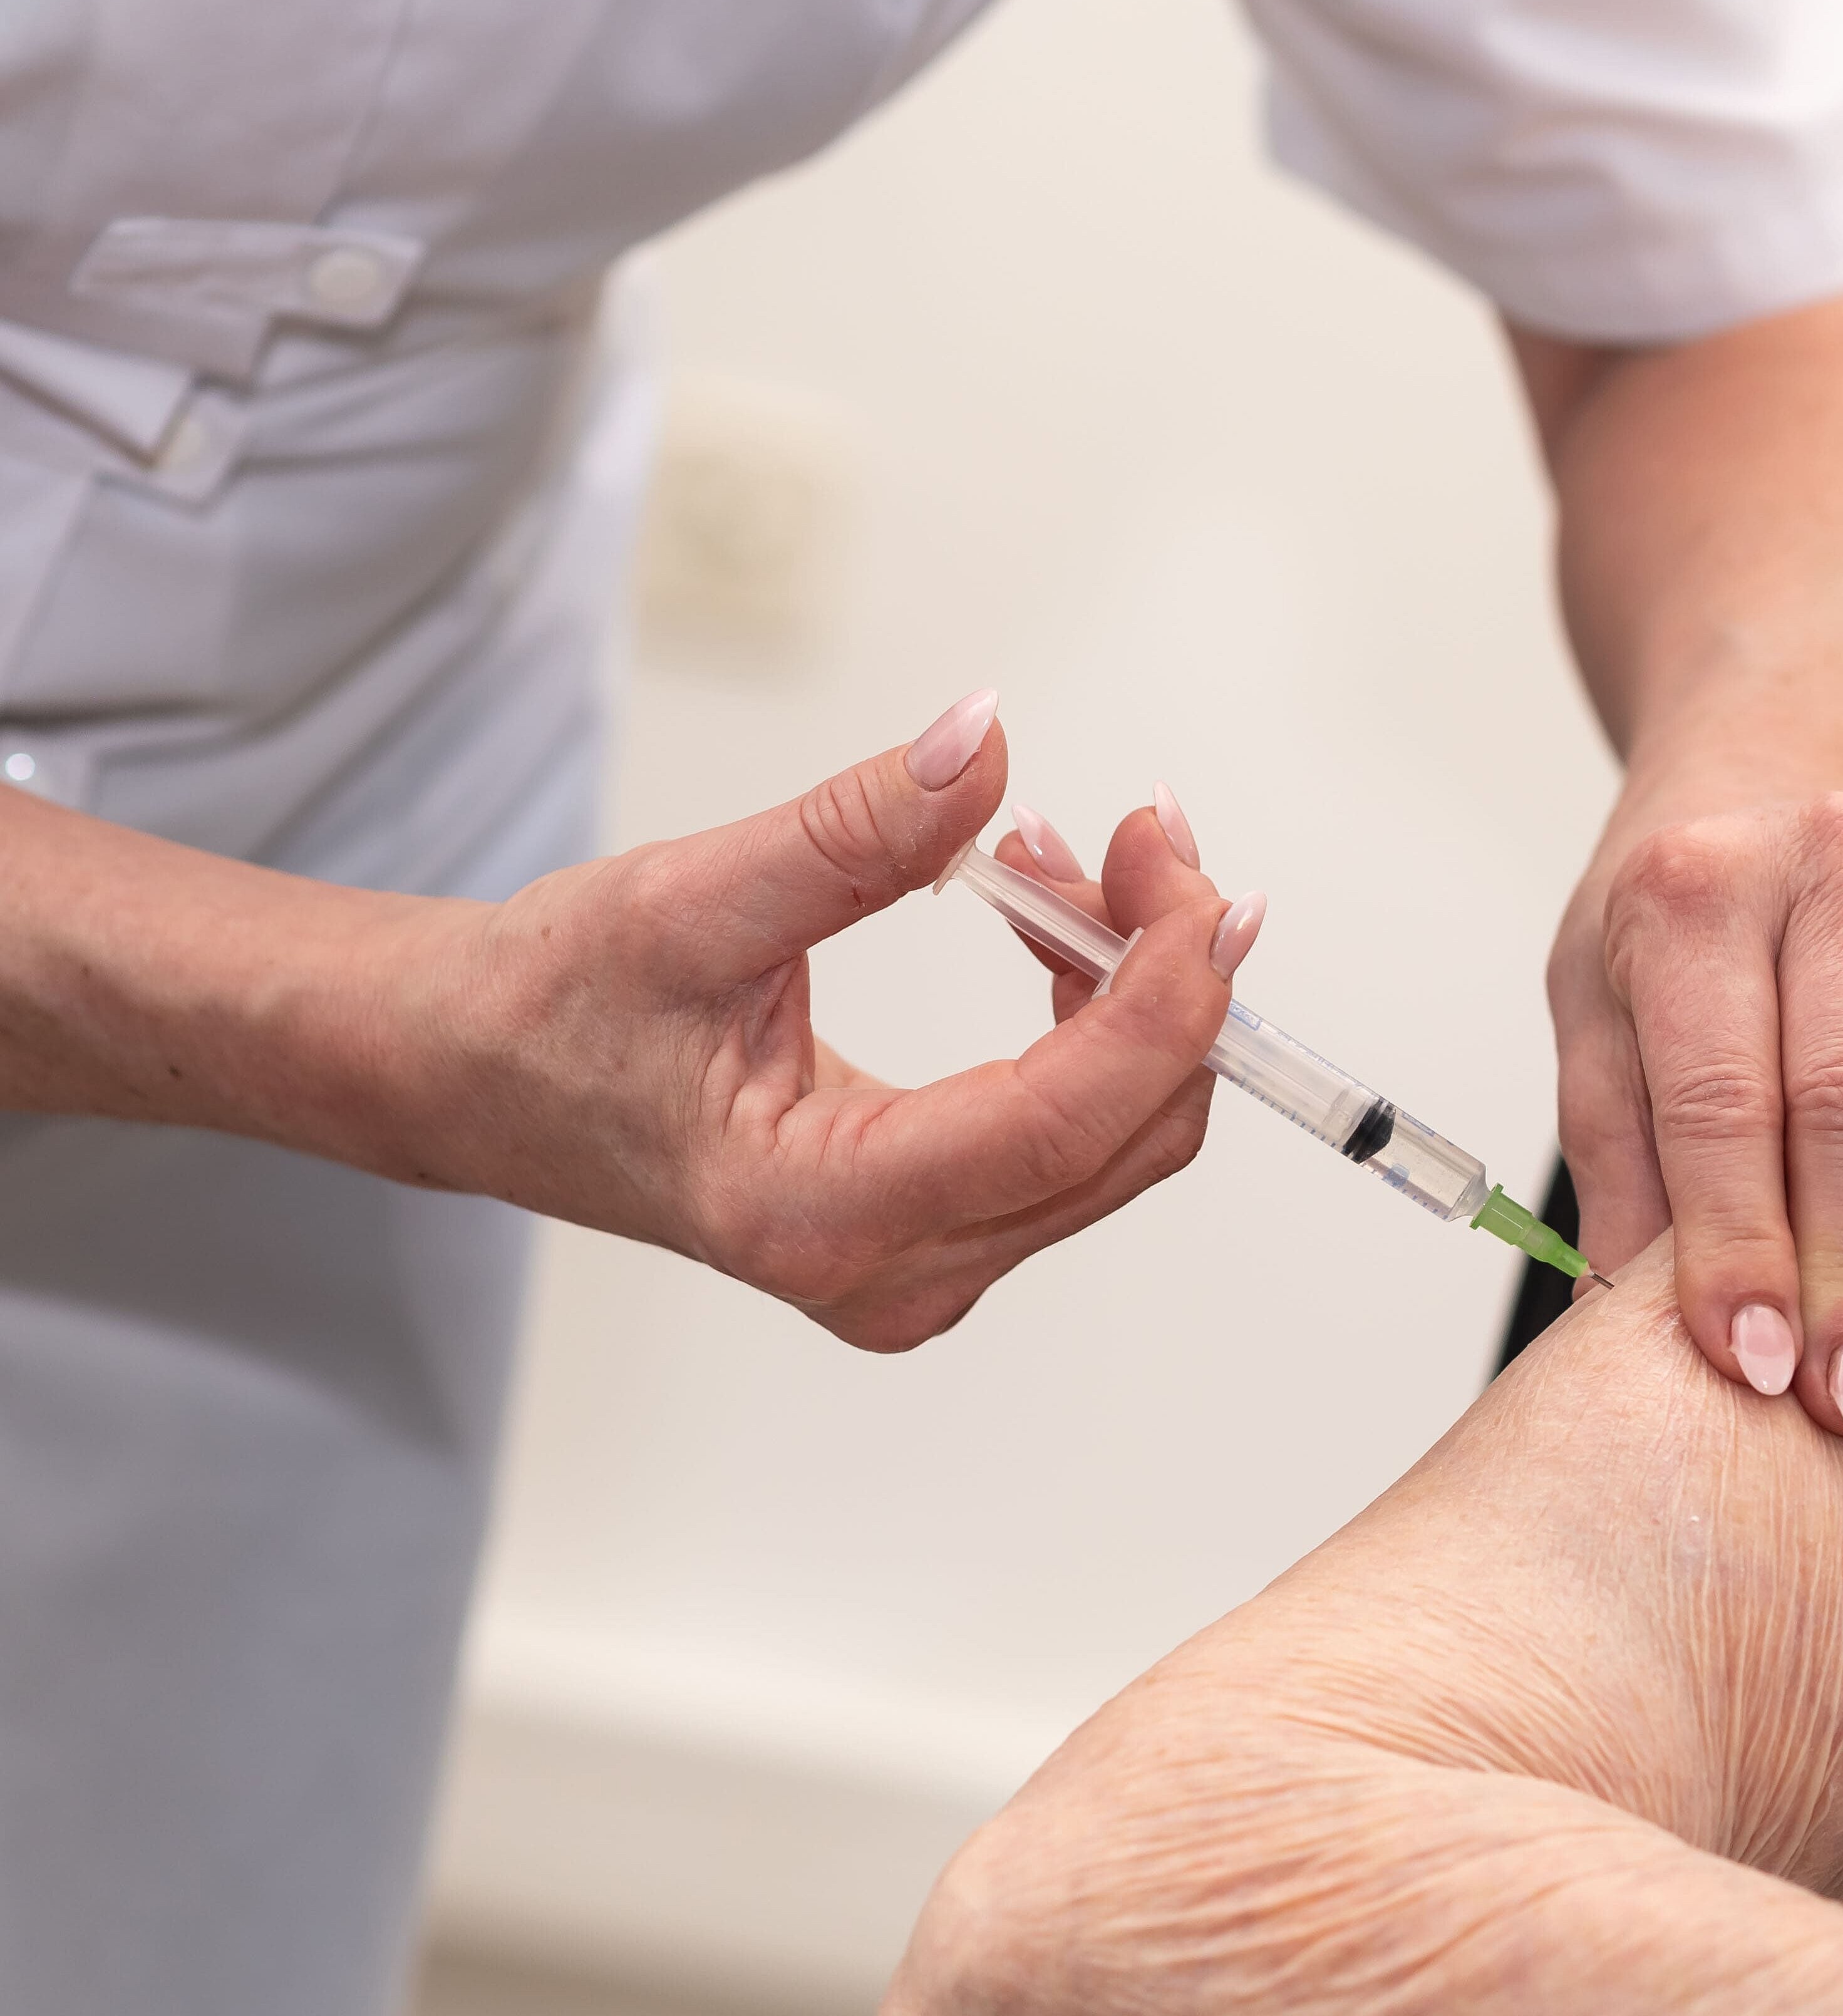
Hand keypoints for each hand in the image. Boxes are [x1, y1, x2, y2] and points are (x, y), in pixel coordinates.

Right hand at [417, 691, 1265, 1349]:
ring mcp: (921, 1266)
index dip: (1163, 994)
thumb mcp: (687, 900)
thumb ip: (853, 832)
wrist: (479, 1079)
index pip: (1064, 1119)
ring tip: (1061, 856)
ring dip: (1131, 987)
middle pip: (1128, 1134)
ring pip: (1119, 1133)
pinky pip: (1076, 1131)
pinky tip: (1047, 920)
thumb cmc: (552, 1009)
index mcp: (820, 1214)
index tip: (1191, 875)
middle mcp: (891, 1273)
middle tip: (1144, 834)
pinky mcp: (935, 1229)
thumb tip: (983, 742)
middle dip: (1167, 976)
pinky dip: (1094, 1019)